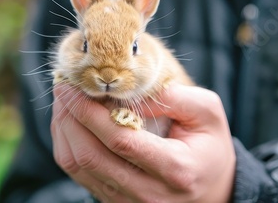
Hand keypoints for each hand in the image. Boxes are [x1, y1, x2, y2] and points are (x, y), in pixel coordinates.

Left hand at [51, 83, 235, 202]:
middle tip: (63, 86)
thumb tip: (127, 90)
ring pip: (79, 168)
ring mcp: (128, 202)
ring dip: (64, 130)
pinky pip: (80, 175)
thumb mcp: (206, 113)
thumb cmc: (209, 146)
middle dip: (70, 117)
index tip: (74, 85)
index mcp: (175, 169)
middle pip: (90, 156)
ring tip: (64, 100)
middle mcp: (148, 193)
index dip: (89, 112)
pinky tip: (70, 121)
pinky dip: (68, 145)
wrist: (213, 189)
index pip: (120, 140)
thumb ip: (171, 98)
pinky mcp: (115, 202)